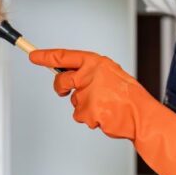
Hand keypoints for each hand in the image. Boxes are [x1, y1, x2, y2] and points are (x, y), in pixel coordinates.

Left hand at [29, 47, 175, 174]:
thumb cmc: (128, 96)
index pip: (65, 56)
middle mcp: (89, 75)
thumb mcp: (110, 75)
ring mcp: (88, 93)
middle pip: (61, 81)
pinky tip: (104, 116)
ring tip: (105, 107)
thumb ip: (90, 73)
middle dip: (60, 88)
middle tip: (64, 91)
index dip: (47, 56)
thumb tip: (70, 75)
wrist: (142, 115)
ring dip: (85, 107)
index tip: (33, 56)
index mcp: (96, 62)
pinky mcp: (88, 111)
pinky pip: (81, 116)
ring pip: (73, 102)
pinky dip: (91, 118)